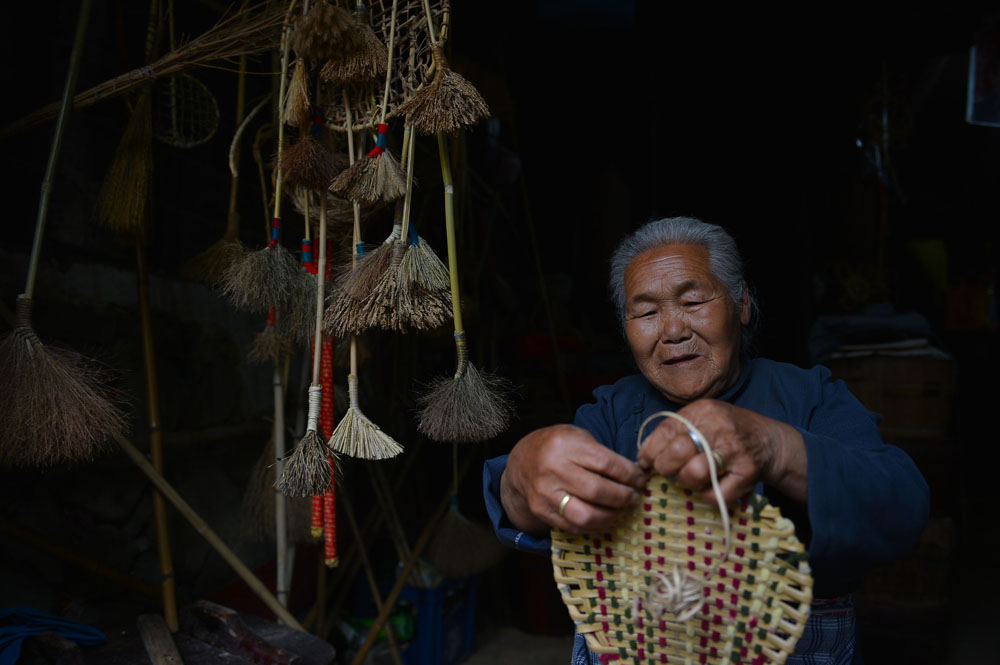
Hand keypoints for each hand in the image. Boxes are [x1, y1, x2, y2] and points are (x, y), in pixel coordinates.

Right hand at [500, 425, 647, 535]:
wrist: (521, 463)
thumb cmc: (557, 447)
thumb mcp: (577, 437)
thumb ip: (602, 453)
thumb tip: (635, 475)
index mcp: (564, 446)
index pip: (606, 464)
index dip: (629, 475)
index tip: (640, 479)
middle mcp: (552, 470)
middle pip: (598, 491)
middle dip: (623, 497)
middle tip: (634, 497)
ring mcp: (545, 494)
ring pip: (586, 515)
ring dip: (612, 516)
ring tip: (622, 510)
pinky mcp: (542, 513)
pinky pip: (575, 526)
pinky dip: (596, 526)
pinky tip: (606, 518)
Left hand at [636, 400, 807, 504]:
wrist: (769, 441)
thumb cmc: (727, 432)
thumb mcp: (703, 419)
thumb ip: (676, 431)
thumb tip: (644, 455)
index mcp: (702, 412)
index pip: (666, 430)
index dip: (650, 450)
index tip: (645, 462)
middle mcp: (719, 428)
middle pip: (677, 452)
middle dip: (665, 467)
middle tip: (668, 472)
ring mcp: (734, 451)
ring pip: (694, 473)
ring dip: (686, 482)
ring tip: (689, 479)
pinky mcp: (746, 473)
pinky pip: (714, 494)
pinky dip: (706, 496)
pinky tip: (708, 489)